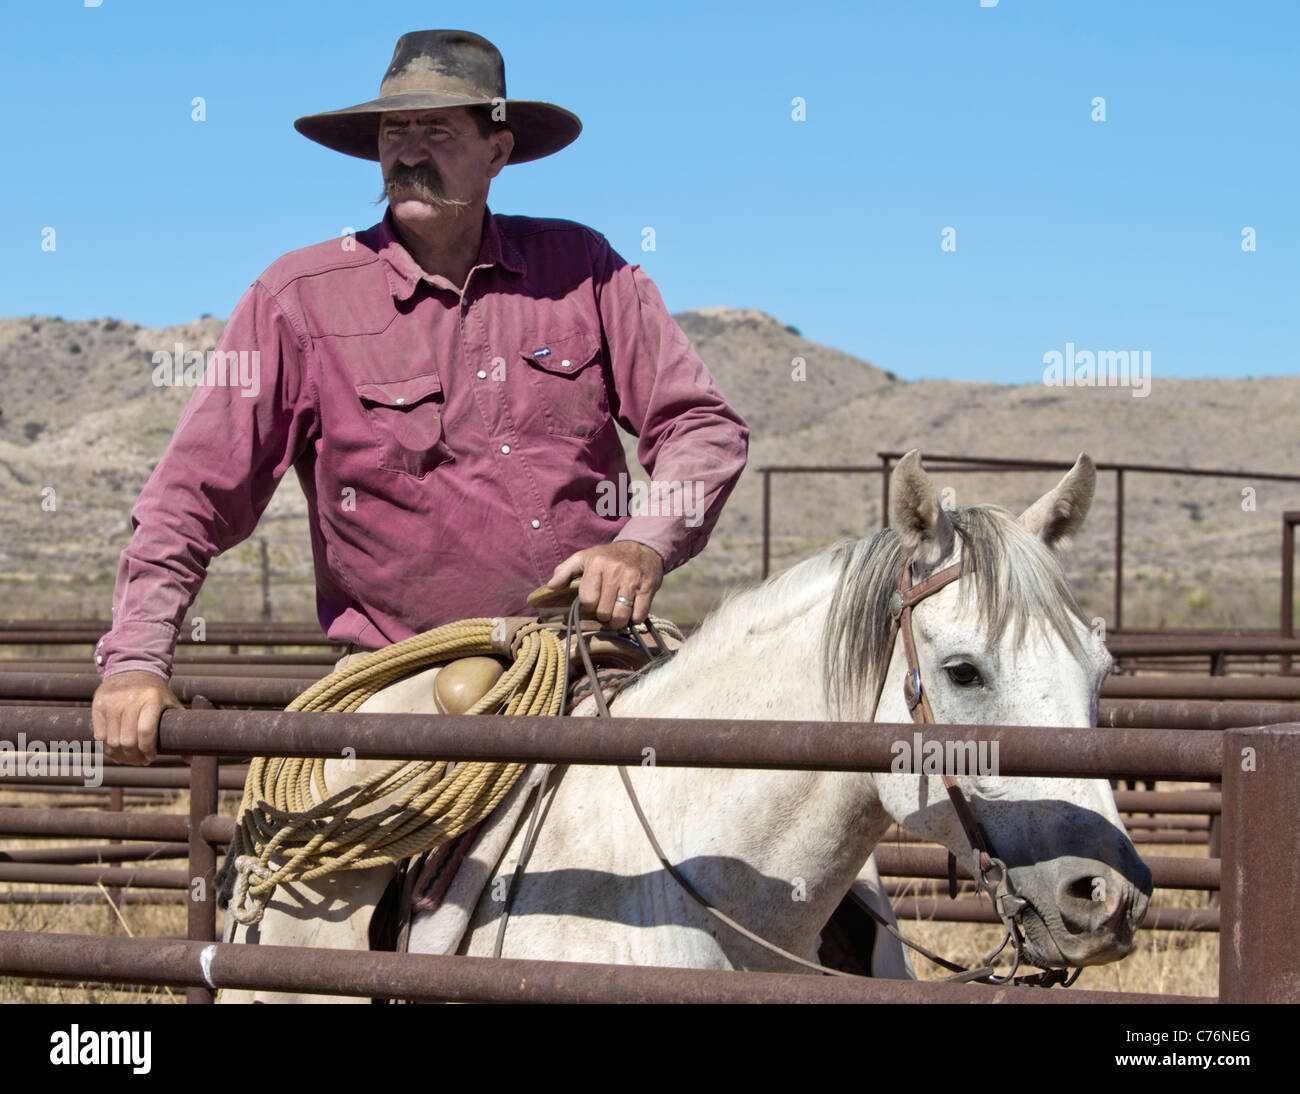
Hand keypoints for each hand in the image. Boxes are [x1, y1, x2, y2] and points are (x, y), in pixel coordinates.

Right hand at [91, 670, 182, 765]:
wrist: (133, 669)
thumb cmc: (156, 694)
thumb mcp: (171, 705)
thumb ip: (180, 730)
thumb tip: (192, 760)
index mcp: (152, 699)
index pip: (146, 731)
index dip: (147, 749)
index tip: (152, 757)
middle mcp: (130, 699)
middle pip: (128, 740)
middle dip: (135, 757)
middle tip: (141, 761)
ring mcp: (112, 702)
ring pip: (112, 741)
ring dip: (121, 756)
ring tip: (130, 758)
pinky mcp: (98, 704)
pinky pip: (99, 735)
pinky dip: (107, 749)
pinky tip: (116, 751)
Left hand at [547, 540, 663, 629]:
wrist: (642, 547)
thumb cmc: (608, 557)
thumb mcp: (584, 557)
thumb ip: (565, 571)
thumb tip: (550, 586)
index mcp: (597, 564)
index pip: (588, 599)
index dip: (589, 605)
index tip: (593, 602)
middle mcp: (615, 571)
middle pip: (604, 611)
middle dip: (603, 614)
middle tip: (605, 608)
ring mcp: (633, 580)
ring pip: (621, 616)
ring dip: (617, 621)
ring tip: (616, 613)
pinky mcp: (648, 588)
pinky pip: (639, 615)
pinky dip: (634, 618)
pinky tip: (631, 611)